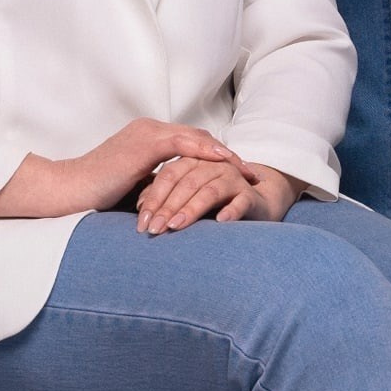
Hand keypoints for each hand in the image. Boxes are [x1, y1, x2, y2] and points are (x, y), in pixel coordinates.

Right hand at [0, 121, 248, 220]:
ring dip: (222, 153)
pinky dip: (206, 153)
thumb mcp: (136, 189)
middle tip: (250, 171)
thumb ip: (157, 189)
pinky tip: (224, 164)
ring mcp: (147, 133)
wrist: (70, 189)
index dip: (213, 157)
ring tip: (243, 169)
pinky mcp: (145, 143)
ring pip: (195, 138)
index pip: (190, 143)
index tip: (235, 173)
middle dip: (225, 154)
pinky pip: (183, 144)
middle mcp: (149, 130)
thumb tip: (178, 204)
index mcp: (147, 139)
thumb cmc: (97, 194)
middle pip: (198, 137)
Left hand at [136, 157, 302, 233]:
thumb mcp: (182, 197)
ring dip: (191, 209)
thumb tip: (140, 207)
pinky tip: (220, 222)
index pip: (169, 174)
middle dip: (168, 207)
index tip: (142, 221)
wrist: (250, 203)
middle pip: (186, 182)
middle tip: (154, 229)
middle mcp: (212, 166)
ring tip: (176, 226)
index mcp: (192, 162)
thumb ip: (163, 195)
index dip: (154, 197)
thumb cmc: (209, 201)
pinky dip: (230, 211)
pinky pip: (240, 201)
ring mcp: (232, 178)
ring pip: (209, 191)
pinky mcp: (249, 194)